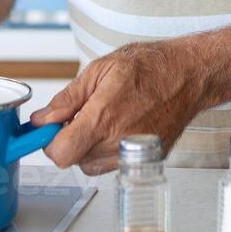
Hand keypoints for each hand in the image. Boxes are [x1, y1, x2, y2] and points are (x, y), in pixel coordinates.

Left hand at [30, 40, 209, 174]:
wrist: (187, 76)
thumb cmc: (149, 67)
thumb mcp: (99, 70)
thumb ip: (67, 98)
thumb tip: (43, 119)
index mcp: (104, 118)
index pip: (61, 153)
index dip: (49, 141)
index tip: (50, 128)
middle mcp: (118, 142)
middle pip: (74, 159)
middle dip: (69, 138)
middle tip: (81, 114)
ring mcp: (133, 154)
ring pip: (91, 164)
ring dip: (87, 146)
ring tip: (103, 117)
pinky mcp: (144, 160)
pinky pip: (111, 164)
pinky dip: (106, 149)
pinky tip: (118, 125)